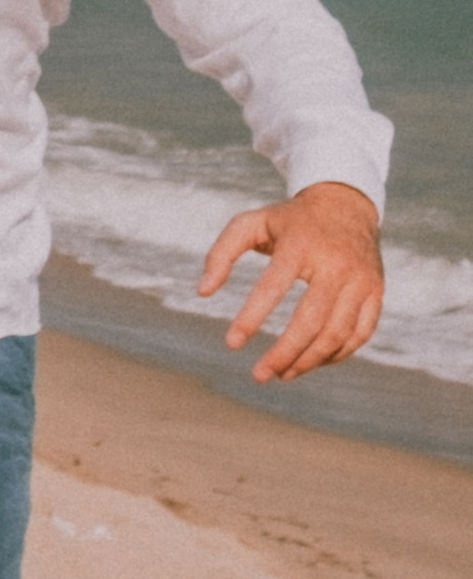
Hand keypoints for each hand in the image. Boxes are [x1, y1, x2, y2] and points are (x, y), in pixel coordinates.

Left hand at [197, 179, 382, 380]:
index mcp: (301, 244)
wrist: (347, 203)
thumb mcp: (251, 223)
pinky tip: (311, 362)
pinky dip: (336, 354)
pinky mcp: (376, 291)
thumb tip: (202, 292)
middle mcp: (336, 264)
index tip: (231, 343)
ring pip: (337, 333)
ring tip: (282, 374)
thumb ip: (221, 254)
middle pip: (310, 320)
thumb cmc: (290, 220)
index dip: (251, 318)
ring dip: (308, 361)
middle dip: (283, 353)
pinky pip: (359, 333)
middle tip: (259, 375)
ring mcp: (361, 279)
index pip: (273, 286)